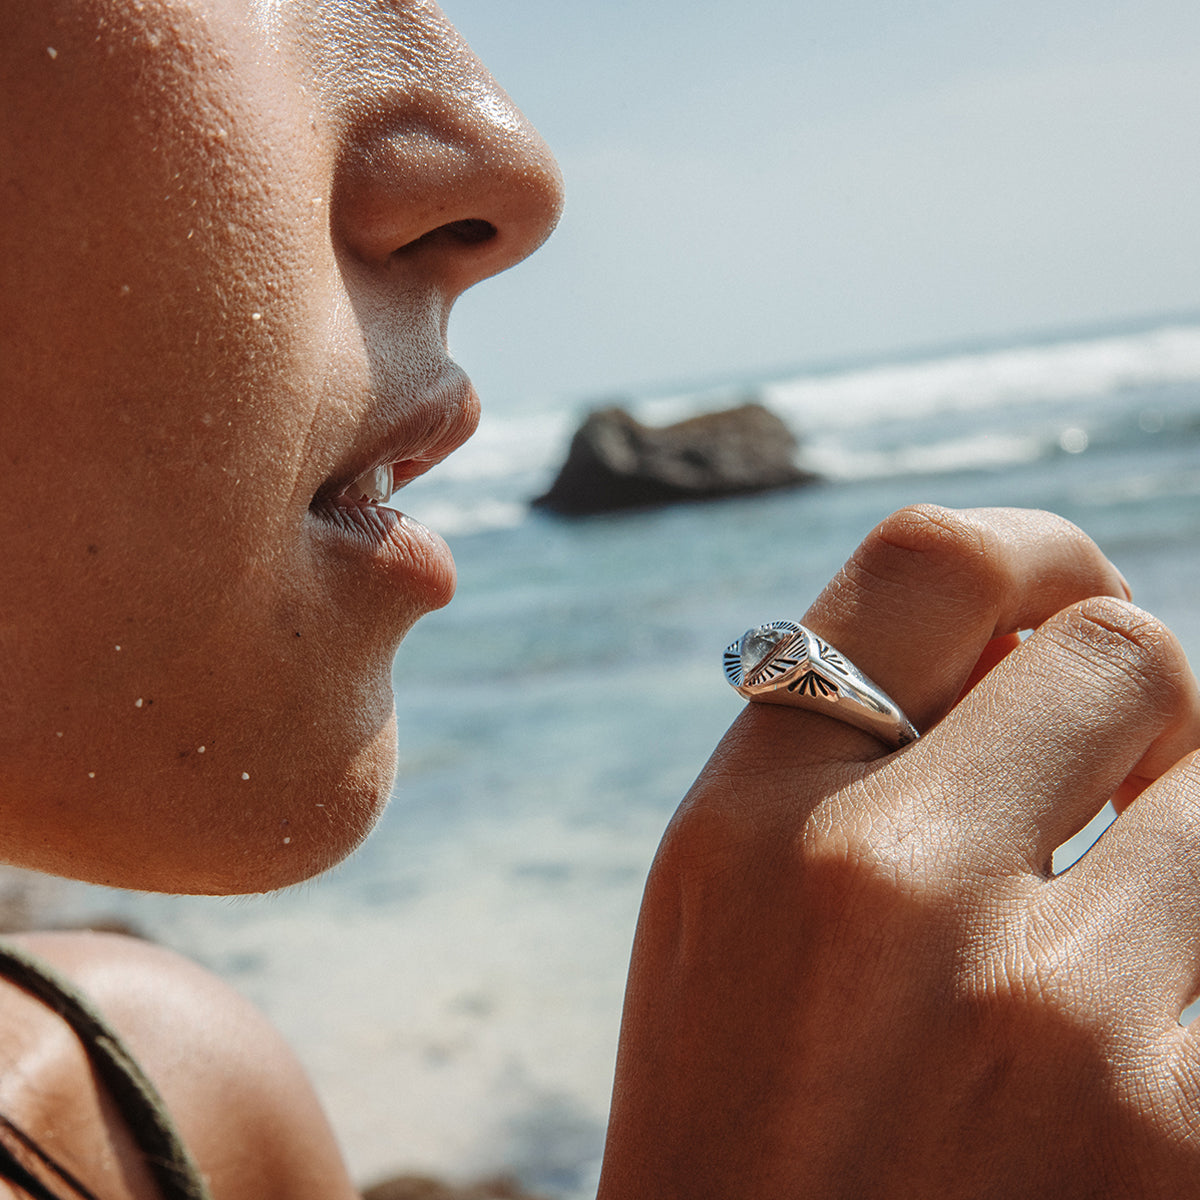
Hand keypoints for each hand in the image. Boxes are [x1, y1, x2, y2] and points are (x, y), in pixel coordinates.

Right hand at [600, 505, 1199, 1198]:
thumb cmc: (746, 1109)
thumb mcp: (731, 902)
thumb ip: (852, 746)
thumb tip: (1039, 643)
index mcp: (759, 820)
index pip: (937, 559)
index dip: (1038, 549)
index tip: (1067, 594)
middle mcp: (898, 890)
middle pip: (1133, 654)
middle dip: (1140, 713)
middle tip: (1109, 788)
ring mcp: (1060, 1024)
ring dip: (1190, 849)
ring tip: (1105, 946)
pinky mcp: (1185, 1146)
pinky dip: (1197, 980)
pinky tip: (1121, 1052)